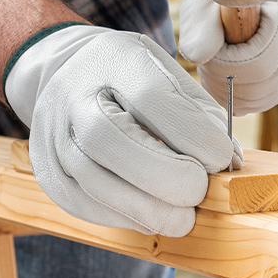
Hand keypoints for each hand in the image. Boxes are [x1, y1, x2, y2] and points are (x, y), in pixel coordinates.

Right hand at [4, 24, 242, 236]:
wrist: (68, 71)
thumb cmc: (133, 76)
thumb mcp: (169, 71)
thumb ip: (201, 112)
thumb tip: (230, 162)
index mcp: (114, 60)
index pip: (150, 97)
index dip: (190, 133)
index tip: (222, 158)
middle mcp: (73, 94)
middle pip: (108, 138)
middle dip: (164, 175)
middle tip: (200, 191)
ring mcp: (53, 133)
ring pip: (91, 178)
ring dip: (146, 207)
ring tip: (183, 218)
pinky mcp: (47, 170)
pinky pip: (81, 202)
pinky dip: (122, 216)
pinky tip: (152, 216)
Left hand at [178, 0, 277, 114]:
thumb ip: (200, 24)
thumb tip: (197, 56)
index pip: (259, 62)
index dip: (225, 67)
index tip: (207, 52)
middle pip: (265, 84)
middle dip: (227, 82)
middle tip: (207, 63)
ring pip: (267, 96)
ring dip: (234, 92)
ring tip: (216, 67)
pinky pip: (271, 96)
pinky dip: (245, 96)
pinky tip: (229, 77)